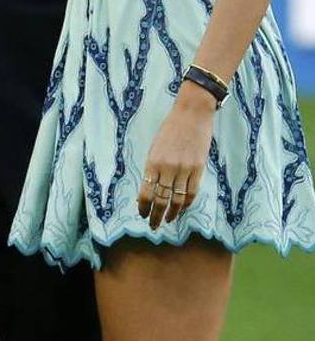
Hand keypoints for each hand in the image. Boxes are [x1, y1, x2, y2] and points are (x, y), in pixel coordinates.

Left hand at [138, 82, 216, 229]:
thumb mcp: (155, 147)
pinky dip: (185, 204)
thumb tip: (150, 188)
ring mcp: (185, 169)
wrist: (192, 113)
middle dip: (156, 215)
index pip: (146, 192)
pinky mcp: (198, 168)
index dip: (143, 206)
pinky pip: (191, 192)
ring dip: (171, 214)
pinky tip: (181, 210)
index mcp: (152, 162)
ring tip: (167, 221)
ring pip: (177, 199)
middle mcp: (168, 168)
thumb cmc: (170, 129)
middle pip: (161, 200)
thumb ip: (153, 167)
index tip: (142, 214)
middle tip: (153, 226)